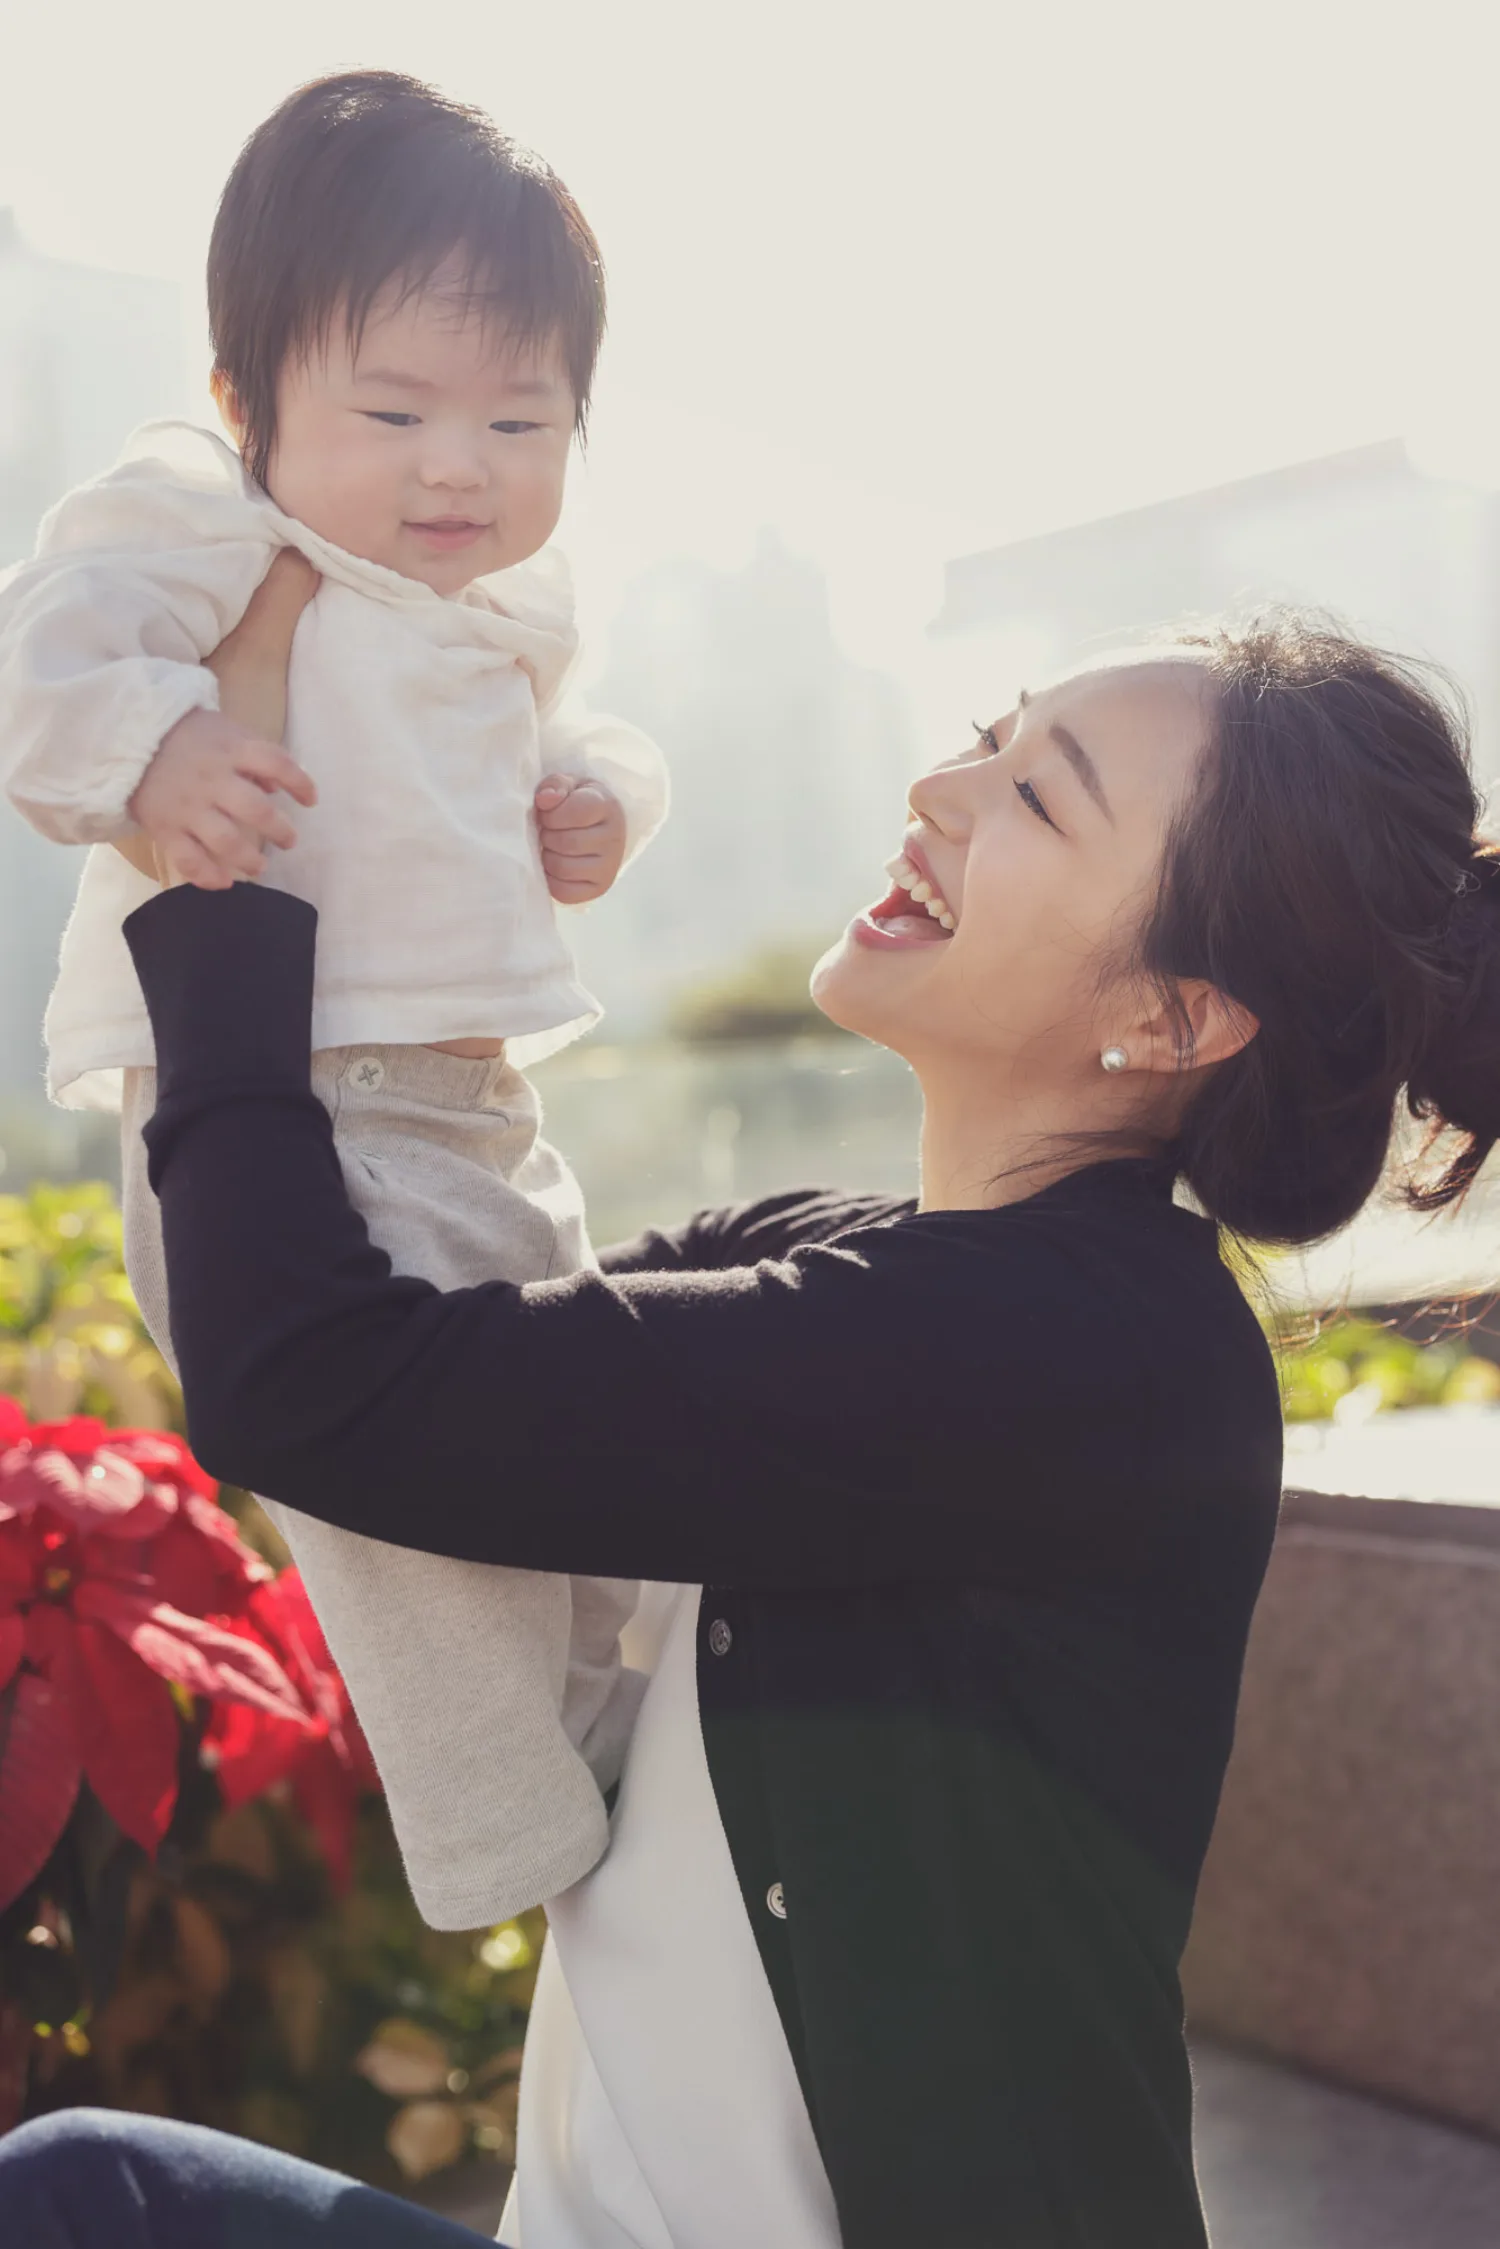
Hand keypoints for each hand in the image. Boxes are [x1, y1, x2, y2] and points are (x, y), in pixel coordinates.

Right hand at [116, 548, 320, 888]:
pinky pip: (189, 859)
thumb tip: (307, 560)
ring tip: (259, 863)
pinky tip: (224, 880)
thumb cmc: (194, 714)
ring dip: (248, 856)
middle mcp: (212, 777)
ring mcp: (188, 804)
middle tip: (287, 837)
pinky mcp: (167, 825)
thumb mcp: (237, 665)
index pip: (274, 764)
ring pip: (225, 840)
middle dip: (276, 829)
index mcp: (231, 741)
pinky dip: (207, 874)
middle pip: (254, 810)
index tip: (310, 796)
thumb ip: (275, 617)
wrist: (127, 733)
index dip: (295, 783)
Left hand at [534, 775, 627, 903]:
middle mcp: (614, 838)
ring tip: (553, 847)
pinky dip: (551, 880)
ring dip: (548, 857)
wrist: (599, 827)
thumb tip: (544, 800)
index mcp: (607, 806)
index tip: (548, 813)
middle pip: (565, 842)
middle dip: (547, 836)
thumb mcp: (569, 785)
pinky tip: (555, 866)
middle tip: (548, 831)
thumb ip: (555, 784)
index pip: (574, 812)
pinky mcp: (599, 888)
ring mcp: (610, 867)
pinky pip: (564, 892)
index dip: (551, 814)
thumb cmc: (577, 803)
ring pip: (562, 868)